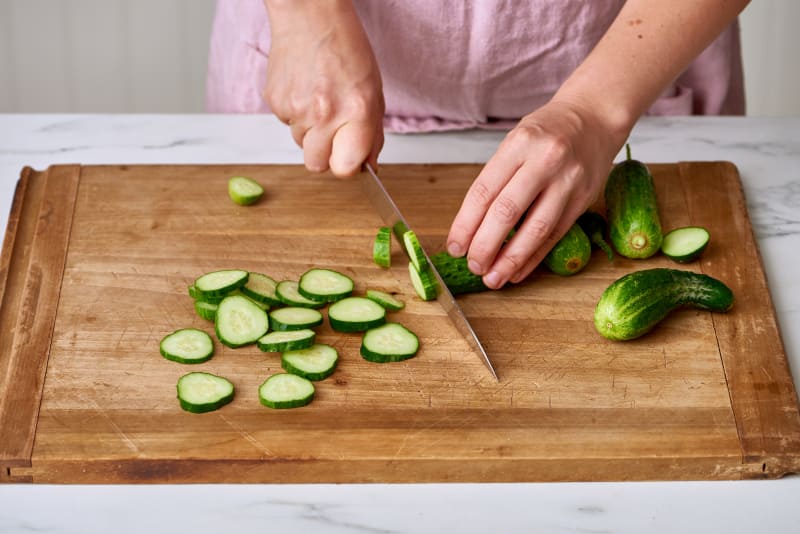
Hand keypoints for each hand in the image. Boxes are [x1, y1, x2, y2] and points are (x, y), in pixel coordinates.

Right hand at [263, 0, 384, 175]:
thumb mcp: (373, 91)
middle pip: (316, 165)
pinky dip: (295, 113)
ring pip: (300, 143)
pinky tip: (304, 89)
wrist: (309, 15)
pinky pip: (286, 123)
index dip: (347, 167)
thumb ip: (372, 133)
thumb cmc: (345, 48)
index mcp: (356, 112)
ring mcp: (296, 109)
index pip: (345, 169)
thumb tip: (368, 164)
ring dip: (310, 131)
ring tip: (319, 99)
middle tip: (333, 131)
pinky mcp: (274, 102)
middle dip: (325, 155)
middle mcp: (324, 114)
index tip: (350, 158)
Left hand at [446, 98, 625, 288]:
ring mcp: (568, 181)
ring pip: (536, 228)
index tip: (455, 247)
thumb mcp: (515, 142)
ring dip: (511, 259)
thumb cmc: (546, 132)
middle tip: (473, 266)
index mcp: (519, 144)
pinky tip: (518, 271)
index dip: (466, 224)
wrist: (594, 117)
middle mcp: (545, 161)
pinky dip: (534, 257)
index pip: (484, 191)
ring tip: (494, 278)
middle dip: (486, 245)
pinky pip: (555, 235)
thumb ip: (496, 179)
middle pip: (508, 212)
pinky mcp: (584, 199)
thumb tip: (470, 228)